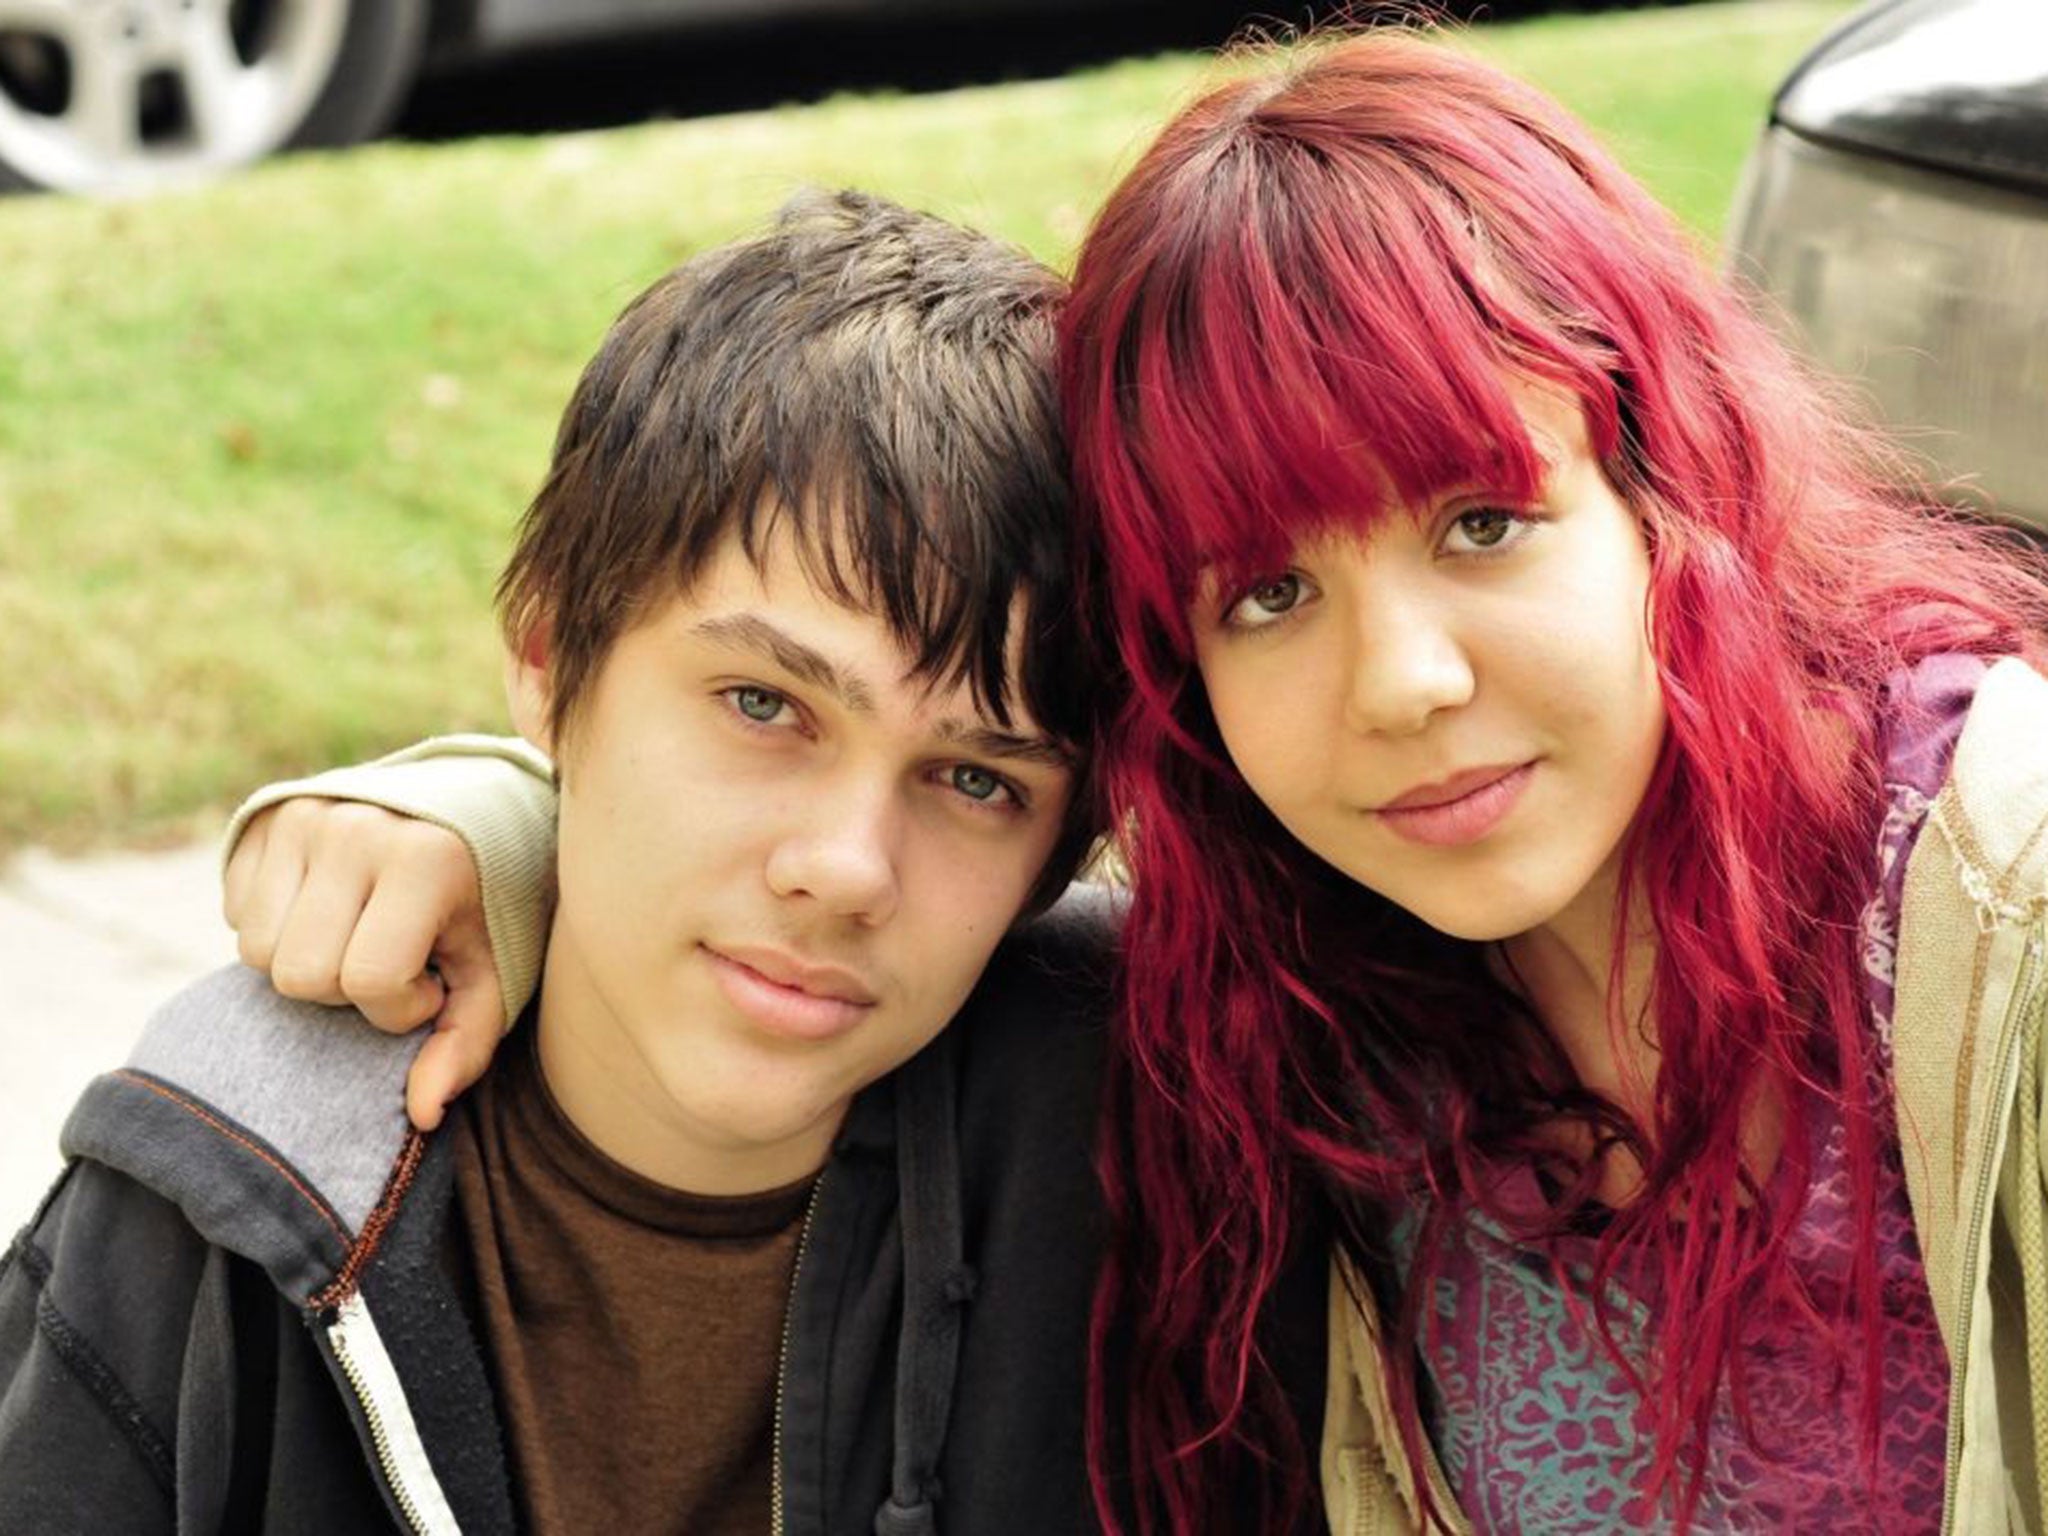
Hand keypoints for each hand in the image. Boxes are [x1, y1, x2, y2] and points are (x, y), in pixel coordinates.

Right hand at [223, 799, 503, 1131]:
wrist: (468, 810)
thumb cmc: (485, 907)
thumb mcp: (493, 974)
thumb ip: (465, 1045)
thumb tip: (422, 1115)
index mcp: (425, 860)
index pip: (369, 980)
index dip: (399, 1007)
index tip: (430, 985)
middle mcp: (356, 829)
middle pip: (299, 973)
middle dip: (344, 991)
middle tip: (389, 964)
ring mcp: (305, 817)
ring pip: (256, 950)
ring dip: (306, 963)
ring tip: (358, 938)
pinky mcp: (267, 818)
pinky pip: (237, 913)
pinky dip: (277, 928)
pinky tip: (328, 912)